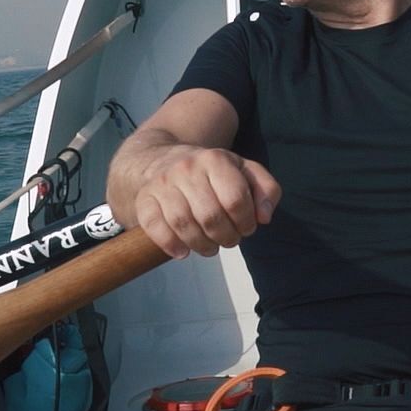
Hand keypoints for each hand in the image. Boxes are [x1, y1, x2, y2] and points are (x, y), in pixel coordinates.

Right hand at [130, 146, 280, 258]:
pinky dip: (170, 244)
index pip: (236, 200)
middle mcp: (186, 168)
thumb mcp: (244, 171)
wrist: (161, 160)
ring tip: (210, 247)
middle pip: (210, 216)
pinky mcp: (144, 199)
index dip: (246, 222)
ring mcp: (162, 183)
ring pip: (183, 224)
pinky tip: (182, 252)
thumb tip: (264, 218)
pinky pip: (154, 226)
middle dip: (226, 237)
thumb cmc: (211, 172)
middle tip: (229, 240)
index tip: (246, 228)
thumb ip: (266, 190)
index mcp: (215, 159)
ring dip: (201, 245)